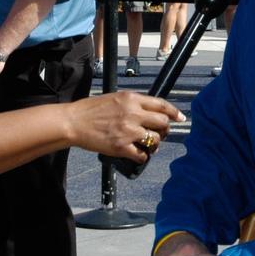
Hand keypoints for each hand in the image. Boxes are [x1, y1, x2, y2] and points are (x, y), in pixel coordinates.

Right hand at [67, 91, 183, 160]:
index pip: (161, 104)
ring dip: (154, 144)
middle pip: (162, 123)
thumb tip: (149, 112)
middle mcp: (133, 114)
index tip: (180, 118)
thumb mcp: (115, 98)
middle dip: (164, 130)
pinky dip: (143, 156)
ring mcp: (128, 131)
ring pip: (155, 140)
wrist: (74, 122)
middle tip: (160, 134)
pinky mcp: (121, 146)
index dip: (174, 112)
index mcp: (132, 99)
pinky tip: (138, 154)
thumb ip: (133, 103)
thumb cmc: (91, 110)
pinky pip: (142, 155)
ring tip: (147, 145)